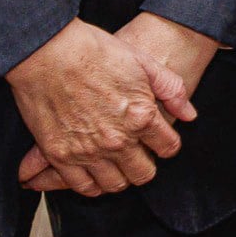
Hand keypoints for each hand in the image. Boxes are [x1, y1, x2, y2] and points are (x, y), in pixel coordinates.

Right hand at [6, 19, 193, 196]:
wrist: (46, 51)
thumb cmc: (93, 50)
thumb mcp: (142, 61)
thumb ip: (171, 89)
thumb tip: (189, 114)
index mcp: (141, 116)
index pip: (168, 148)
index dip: (166, 144)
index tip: (159, 140)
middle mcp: (117, 140)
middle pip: (143, 173)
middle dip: (145, 164)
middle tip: (139, 154)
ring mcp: (88, 151)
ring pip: (115, 185)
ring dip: (120, 175)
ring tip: (117, 163)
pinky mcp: (60, 156)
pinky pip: (83, 186)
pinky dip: (91, 184)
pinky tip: (94, 172)